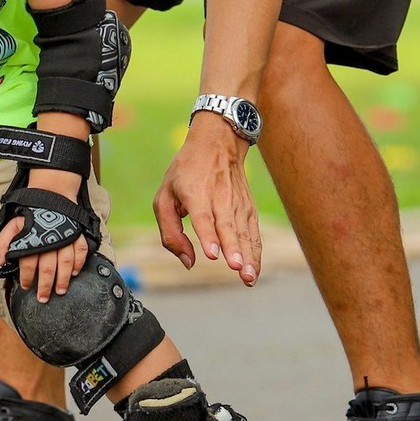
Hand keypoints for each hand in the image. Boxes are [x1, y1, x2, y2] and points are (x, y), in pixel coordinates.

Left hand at [0, 169, 87, 302]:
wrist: (51, 193)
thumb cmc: (31, 214)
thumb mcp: (12, 225)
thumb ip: (4, 243)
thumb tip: (1, 262)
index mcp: (32, 240)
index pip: (28, 264)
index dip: (26, 278)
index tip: (25, 287)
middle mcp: (49, 241)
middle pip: (47, 269)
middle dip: (44, 286)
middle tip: (43, 298)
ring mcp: (65, 238)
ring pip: (65, 263)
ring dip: (63, 279)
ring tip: (60, 291)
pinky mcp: (77, 234)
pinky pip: (81, 251)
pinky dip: (79, 263)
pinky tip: (75, 273)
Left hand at [153, 114, 261, 284]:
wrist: (218, 143)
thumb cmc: (185, 173)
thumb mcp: (164, 196)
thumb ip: (170, 232)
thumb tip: (189, 262)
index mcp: (194, 193)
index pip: (202, 216)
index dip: (208, 235)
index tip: (213, 254)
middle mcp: (219, 198)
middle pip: (227, 226)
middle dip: (232, 248)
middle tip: (235, 267)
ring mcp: (237, 203)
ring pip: (243, 232)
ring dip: (247, 256)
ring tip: (247, 277)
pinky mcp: (248, 209)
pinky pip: (253, 234)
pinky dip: (255, 253)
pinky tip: (253, 271)